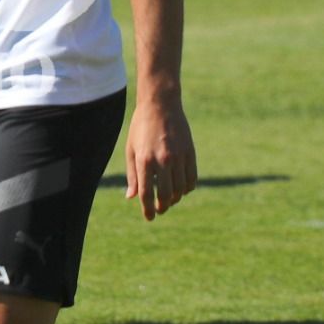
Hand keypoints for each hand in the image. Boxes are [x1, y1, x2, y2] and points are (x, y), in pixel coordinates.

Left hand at [124, 94, 197, 220]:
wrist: (161, 106)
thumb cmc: (140, 128)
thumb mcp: (131, 150)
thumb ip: (133, 175)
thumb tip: (131, 197)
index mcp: (144, 160)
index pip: (146, 193)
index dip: (148, 209)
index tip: (149, 217)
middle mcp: (163, 160)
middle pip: (167, 195)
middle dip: (163, 206)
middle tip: (159, 210)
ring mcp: (179, 157)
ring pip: (181, 189)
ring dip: (175, 198)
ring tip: (169, 199)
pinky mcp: (190, 153)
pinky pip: (192, 178)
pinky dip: (187, 188)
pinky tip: (181, 189)